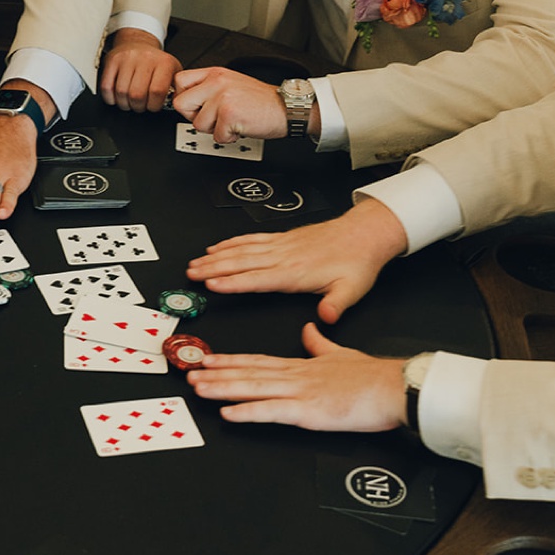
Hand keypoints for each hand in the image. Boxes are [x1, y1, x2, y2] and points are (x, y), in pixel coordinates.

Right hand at [99, 29, 181, 112]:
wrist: (138, 43)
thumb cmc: (156, 62)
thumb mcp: (173, 71)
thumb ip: (176, 88)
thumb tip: (176, 102)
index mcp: (164, 62)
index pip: (157, 92)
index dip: (153, 105)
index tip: (153, 106)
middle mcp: (145, 58)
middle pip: (137, 95)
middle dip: (138, 107)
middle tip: (140, 106)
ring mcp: (127, 58)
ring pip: (121, 92)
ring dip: (124, 104)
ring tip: (130, 102)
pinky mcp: (112, 60)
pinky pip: (106, 86)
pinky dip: (110, 98)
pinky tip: (117, 97)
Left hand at [171, 67, 297, 142]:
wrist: (287, 108)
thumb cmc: (261, 100)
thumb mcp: (231, 83)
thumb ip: (209, 88)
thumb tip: (188, 100)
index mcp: (215, 73)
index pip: (179, 82)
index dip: (185, 98)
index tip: (196, 106)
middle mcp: (216, 82)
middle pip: (181, 104)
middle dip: (195, 117)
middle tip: (214, 117)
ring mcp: (222, 97)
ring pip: (198, 124)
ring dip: (214, 129)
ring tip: (231, 121)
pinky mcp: (229, 114)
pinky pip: (216, 136)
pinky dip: (228, 137)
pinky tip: (239, 127)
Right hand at [186, 198, 407, 322]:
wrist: (363, 234)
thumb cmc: (357, 262)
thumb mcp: (352, 289)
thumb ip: (336, 305)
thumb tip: (326, 320)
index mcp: (295, 272)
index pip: (257, 279)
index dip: (233, 282)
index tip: (211, 285)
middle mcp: (284, 257)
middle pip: (240, 262)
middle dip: (213, 268)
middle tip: (191, 274)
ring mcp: (281, 246)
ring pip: (241, 250)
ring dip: (216, 256)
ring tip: (195, 262)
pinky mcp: (282, 239)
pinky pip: (251, 240)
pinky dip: (231, 243)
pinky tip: (218, 247)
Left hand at [188, 323, 406, 431]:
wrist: (395, 386)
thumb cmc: (374, 376)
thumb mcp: (341, 354)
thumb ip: (320, 344)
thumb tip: (309, 330)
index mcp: (302, 366)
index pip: (258, 361)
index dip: (231, 360)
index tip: (209, 358)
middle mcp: (296, 376)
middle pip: (249, 373)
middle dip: (217, 373)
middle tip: (190, 371)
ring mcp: (301, 392)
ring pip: (253, 388)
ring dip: (223, 388)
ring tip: (199, 387)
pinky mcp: (309, 410)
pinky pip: (272, 411)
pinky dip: (249, 411)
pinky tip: (229, 413)